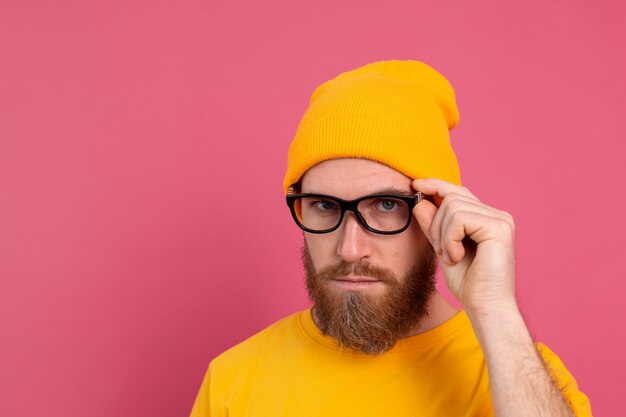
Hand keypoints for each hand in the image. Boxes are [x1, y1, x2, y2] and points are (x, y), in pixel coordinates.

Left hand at [412, 178, 516, 314]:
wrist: (485, 306)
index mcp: (486, 218)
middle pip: (452, 197)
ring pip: (453, 207)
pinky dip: (450, 239)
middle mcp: (497, 215)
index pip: (458, 192)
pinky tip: (458, 256)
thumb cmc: (468, 283)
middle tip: (442, 251)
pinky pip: (459, 219)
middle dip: (436, 223)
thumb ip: (433, 225)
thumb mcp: (443, 248)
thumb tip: (420, 201)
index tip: (415, 184)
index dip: (436, 185)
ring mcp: (500, 219)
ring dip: (443, 235)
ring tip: (452, 256)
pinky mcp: (499, 227)